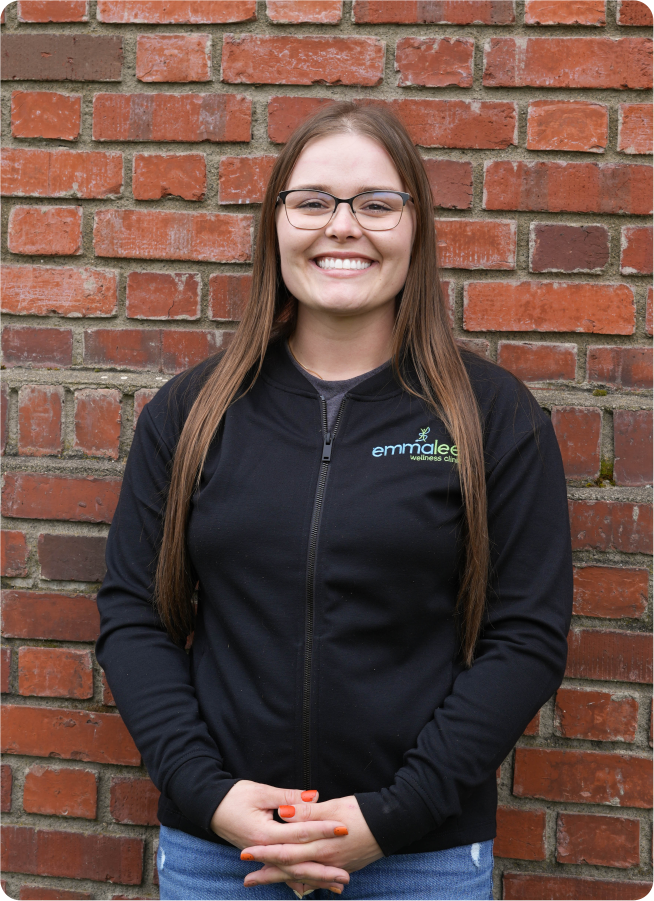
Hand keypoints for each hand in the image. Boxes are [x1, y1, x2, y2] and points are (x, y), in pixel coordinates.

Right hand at [210, 781, 350, 894]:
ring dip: (315, 879)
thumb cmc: (234, 796)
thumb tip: (314, 796)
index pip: (300, 833)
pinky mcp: (262, 856)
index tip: (342, 829)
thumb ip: (288, 797)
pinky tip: (313, 887)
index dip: (322, 829)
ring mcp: (262, 856)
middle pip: (298, 862)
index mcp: (265, 833)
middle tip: (346, 874)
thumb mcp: (261, 792)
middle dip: (323, 868)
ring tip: (337, 885)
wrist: (210, 808)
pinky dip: (299, 881)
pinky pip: (283, 873)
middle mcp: (264, 850)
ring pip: (292, 872)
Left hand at [241, 795, 382, 891]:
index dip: (264, 852)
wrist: (392, 825)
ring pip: (302, 876)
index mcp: (320, 844)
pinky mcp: (342, 867)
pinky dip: (304, 882)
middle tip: (247, 879)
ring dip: (282, 879)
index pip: (285, 850)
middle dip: (267, 873)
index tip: (246, 853)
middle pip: (290, 868)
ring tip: (263, 882)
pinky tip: (296, 884)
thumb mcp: (334, 807)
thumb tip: (283, 813)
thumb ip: (307, 812)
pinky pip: (318, 879)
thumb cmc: (362, 811)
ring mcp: (334, 866)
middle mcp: (325, 860)